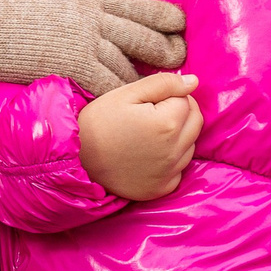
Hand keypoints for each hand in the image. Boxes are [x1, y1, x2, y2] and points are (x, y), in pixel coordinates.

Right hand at [0, 0, 187, 95]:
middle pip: (152, 42)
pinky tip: (126, 105)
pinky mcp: (75, 69)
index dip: (173, 24)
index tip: (178, 33)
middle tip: (175, 65)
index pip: (154, 10)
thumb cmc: (18, 7)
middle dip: (170, 56)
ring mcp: (89, 47)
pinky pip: (112, 88)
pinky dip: (122, 97)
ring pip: (133, 70)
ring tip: (151, 93)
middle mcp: (100, 21)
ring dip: (145, 84)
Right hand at [76, 71, 201, 200]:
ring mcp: (170, 172)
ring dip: (178, 135)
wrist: (76, 160)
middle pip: (195, 122)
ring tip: (149, 134)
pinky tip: (149, 155)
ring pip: (190, 145)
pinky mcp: (163, 188)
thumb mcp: (125, 94)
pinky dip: (171, 160)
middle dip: (180, 112)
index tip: (147, 101)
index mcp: (168, 123)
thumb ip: (163, 83)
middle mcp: (175, 150)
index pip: (187, 100)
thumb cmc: (98, 123)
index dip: (168, 96)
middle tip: (153, 112)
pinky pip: (179, 169)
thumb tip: (194, 82)